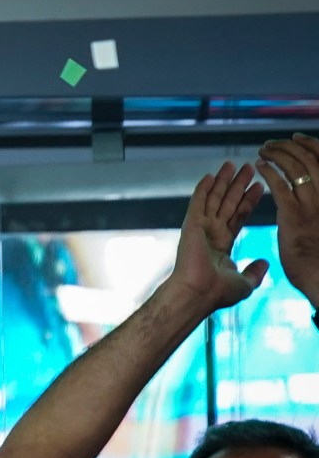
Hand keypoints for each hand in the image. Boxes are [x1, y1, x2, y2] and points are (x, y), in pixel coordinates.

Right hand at [163, 161, 267, 313]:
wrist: (198, 293)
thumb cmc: (218, 292)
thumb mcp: (244, 282)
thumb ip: (255, 271)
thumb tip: (265, 262)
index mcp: (221, 245)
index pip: (238, 216)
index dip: (249, 201)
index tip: (258, 186)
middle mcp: (211, 233)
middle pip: (228, 203)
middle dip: (238, 185)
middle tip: (247, 167)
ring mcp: (200, 228)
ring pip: (215, 199)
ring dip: (223, 181)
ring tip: (232, 164)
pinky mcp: (191, 225)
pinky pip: (198, 202)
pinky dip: (203, 189)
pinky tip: (210, 175)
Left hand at [257, 136, 318, 306]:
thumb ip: (316, 204)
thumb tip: (309, 194)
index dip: (311, 146)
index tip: (296, 139)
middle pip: (310, 159)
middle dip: (290, 147)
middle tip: (272, 144)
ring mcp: (312, 204)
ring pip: (296, 168)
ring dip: (278, 155)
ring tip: (263, 151)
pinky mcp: (294, 215)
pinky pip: (281, 187)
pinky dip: (270, 173)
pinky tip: (260, 167)